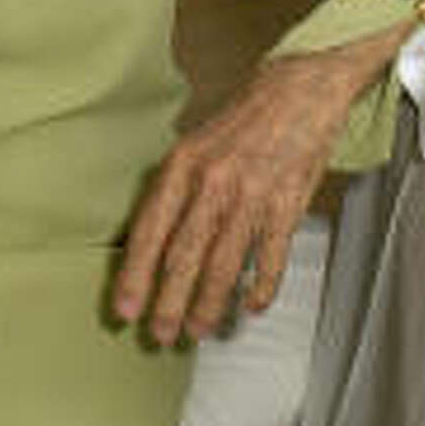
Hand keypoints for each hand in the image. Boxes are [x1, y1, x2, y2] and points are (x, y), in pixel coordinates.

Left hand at [113, 27, 410, 344]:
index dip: (136, 275)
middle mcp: (213, 181)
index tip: (125, 309)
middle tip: (159, 335)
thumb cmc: (242, 121)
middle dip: (168, 302)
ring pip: (224, 263)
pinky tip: (250, 306)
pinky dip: (261, 286)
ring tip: (197, 329)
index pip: (151, 230)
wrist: (299, 91)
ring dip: (208, 303)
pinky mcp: (287, 203)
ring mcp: (252, 194)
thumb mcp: (194, 145)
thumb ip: (174, 190)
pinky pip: (271, 256)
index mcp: (183, 165)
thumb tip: (146, 243)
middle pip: (184, 255)